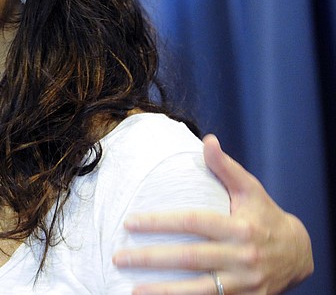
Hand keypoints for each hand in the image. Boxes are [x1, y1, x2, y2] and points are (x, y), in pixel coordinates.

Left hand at [113, 134, 312, 293]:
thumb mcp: (250, 190)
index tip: (130, 222)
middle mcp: (242, 257)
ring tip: (134, 290)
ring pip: (199, 289)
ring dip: (164, 292)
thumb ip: (226, 167)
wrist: (299, 255)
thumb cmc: (264, 216)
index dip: (160, 222)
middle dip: (151, 259)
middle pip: (189, 258)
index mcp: (239, 228)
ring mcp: (244, 284)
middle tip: (119, 257)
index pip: (192, 222)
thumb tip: (208, 140)